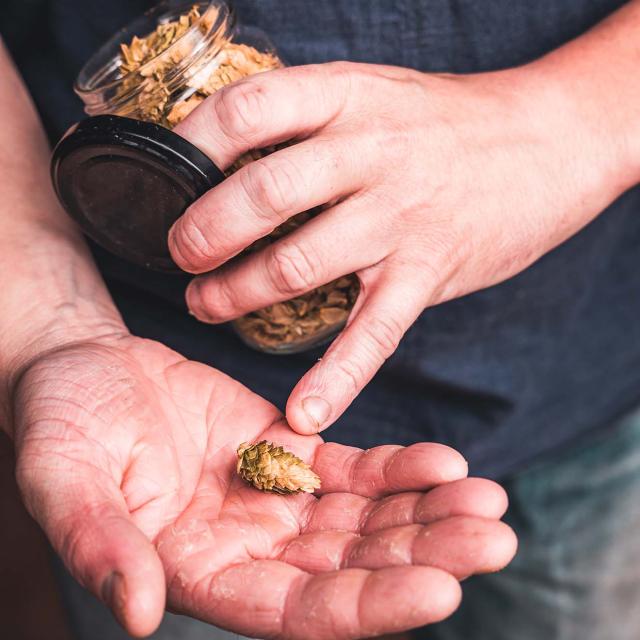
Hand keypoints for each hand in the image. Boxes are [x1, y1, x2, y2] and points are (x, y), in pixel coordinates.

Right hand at [12, 332, 515, 638]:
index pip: (295, 613)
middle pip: (351, 570)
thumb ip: (100, 542)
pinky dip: (400, 468)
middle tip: (496, 536)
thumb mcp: (64, 478)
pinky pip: (352, 468)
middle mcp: (247, 547)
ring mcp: (272, 498)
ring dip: (428, 513)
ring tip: (490, 500)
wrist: (84, 368)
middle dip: (426, 555)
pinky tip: (445, 462)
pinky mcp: (285, 448)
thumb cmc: (61, 424)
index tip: (441, 589)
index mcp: (198, 573)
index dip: (366, 607)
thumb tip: (140, 612)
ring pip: (364, 521)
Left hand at [168, 60, 633, 434]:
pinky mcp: (428, 273)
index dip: (193, 143)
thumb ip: (308, 116)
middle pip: (265, 193)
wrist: (545, 140)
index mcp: (349, 97)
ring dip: (239, 293)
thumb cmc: (444, 120)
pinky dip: (337, 377)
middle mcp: (372, 154)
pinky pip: (373, 333)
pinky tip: (304, 411)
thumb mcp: (373, 89)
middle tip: (178, 255)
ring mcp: (401, 218)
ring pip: (301, 264)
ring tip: (206, 304)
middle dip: (205, 231)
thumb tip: (226, 146)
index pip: (250, 110)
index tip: (164, 174)